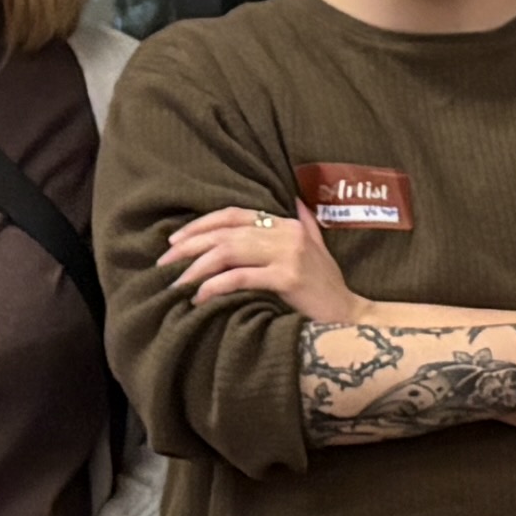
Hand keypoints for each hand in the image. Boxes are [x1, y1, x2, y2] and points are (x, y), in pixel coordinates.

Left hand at [158, 202, 355, 324]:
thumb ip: (305, 222)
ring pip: (229, 252)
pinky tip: (200, 297)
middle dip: (190, 246)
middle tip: (165, 263)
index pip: (235, 214)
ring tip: (177, 283)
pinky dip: (215, 286)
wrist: (350, 319)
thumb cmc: (328, 288)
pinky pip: (240, 277)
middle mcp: (288, 234)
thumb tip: (295, 197)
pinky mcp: (289, 278)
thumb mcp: (318, 249)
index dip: (201, 224)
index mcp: (289, 225)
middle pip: (226, 233)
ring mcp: (290, 255)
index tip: (175, 240)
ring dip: (197, 268)